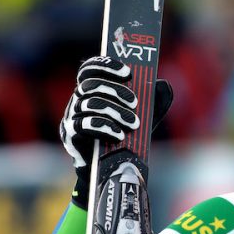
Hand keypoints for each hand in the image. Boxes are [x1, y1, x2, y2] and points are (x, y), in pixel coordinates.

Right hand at [60, 56, 172, 207]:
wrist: (113, 168)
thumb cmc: (127, 137)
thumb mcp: (146, 116)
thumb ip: (155, 99)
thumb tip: (163, 85)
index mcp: (92, 91)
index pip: (90, 68)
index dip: (106, 65)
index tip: (128, 73)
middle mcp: (77, 101)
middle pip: (90, 85)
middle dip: (115, 91)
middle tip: (135, 102)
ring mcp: (71, 117)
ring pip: (89, 104)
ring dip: (115, 112)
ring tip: (133, 123)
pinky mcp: (71, 136)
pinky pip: (84, 124)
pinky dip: (104, 127)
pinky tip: (119, 135)